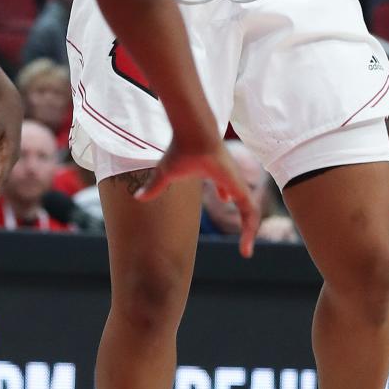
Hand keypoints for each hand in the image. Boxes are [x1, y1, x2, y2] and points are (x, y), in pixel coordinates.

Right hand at [138, 138, 259, 256]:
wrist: (195, 136)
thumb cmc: (181, 150)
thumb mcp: (166, 174)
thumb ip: (155, 187)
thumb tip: (137, 198)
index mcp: (218, 174)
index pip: (227, 184)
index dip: (226, 192)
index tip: (224, 198)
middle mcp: (231, 180)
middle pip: (244, 202)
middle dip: (245, 221)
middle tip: (244, 241)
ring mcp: (238, 185)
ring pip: (251, 213)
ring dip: (250, 233)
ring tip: (246, 253)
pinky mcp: (241, 190)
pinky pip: (252, 214)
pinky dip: (250, 231)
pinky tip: (246, 247)